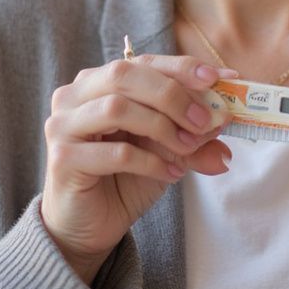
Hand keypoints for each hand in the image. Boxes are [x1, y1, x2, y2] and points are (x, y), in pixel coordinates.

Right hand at [41, 54, 233, 283]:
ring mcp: (63, 126)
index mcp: (98, 81)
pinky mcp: (63, 160)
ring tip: (188, 147)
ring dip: (162, 126)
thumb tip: (226, 121)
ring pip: (116, 108)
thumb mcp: (167, 150)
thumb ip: (193, 134)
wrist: (89, 227)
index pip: (143, 61)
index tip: (220, 78)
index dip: (182, 67)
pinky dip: (151, 162)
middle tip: (205, 119)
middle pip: (124, 75)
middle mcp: (74, 95)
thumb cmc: (125, 178)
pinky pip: (115, 152)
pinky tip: (171, 174)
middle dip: (172, 94)